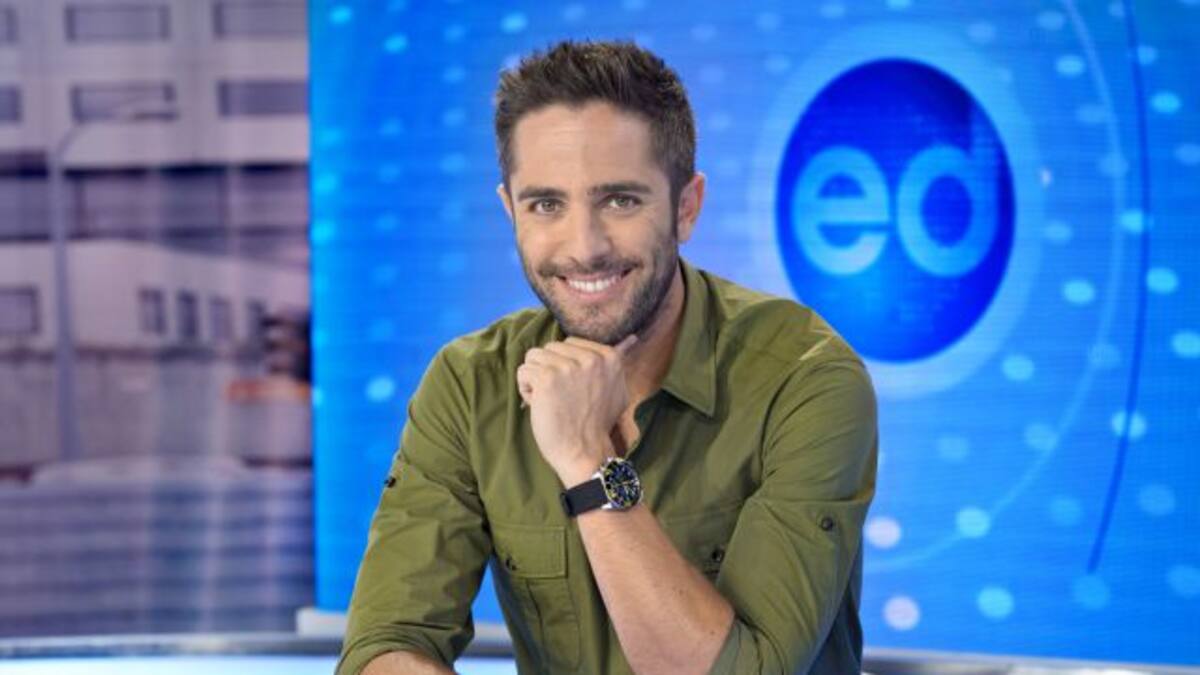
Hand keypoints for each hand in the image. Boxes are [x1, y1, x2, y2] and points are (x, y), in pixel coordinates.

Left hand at [517, 334, 637, 484]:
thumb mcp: (618, 389)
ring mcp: (567, 367)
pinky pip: (523, 371)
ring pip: (534, 357)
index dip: (564, 366)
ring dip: (535, 379)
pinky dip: (525, 390)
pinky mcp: (546, 378)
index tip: (572, 389)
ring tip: (548, 400)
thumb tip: (631, 338)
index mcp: (608, 357)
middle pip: (550, 347)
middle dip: (548, 370)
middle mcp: (589, 358)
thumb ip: (613, 366)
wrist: (585, 452)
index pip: (570, 343)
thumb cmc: (597, 425)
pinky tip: (539, 405)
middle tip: (559, 397)